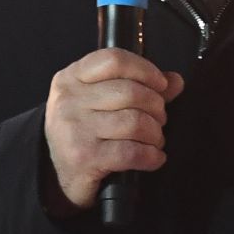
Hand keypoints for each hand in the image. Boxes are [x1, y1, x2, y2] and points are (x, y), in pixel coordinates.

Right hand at [44, 48, 184, 208]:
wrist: (59, 174)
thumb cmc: (85, 131)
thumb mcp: (102, 101)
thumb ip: (139, 86)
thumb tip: (175, 80)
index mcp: (71, 77)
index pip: (114, 60)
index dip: (145, 69)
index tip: (160, 85)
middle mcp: (68, 100)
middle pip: (130, 92)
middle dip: (156, 107)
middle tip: (159, 119)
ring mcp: (74, 129)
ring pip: (134, 122)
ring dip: (155, 133)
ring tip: (155, 139)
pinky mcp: (84, 158)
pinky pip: (131, 152)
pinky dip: (150, 156)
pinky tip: (153, 157)